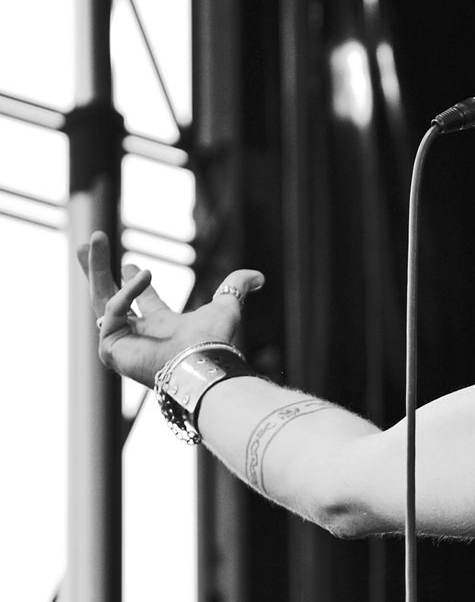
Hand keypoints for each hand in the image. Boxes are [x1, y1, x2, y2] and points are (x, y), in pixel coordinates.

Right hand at [78, 231, 264, 387]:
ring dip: (94, 267)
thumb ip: (236, 286)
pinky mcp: (110, 348)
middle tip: (87, 243)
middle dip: (98, 270)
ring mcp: (121, 341)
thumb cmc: (213, 340)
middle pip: (109, 296)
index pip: (142, 300)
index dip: (134, 282)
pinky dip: (129, 291)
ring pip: (99, 298)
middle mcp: (137, 333)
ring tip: (90, 239)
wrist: (200, 361)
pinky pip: (114, 309)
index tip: (129, 264)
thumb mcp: (226, 305)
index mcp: (161, 325)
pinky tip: (144, 274)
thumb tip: (260, 276)